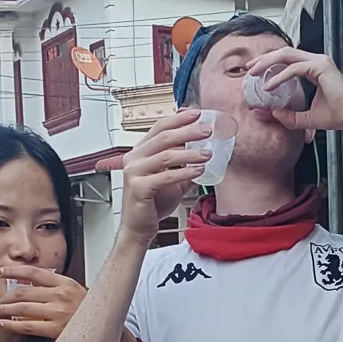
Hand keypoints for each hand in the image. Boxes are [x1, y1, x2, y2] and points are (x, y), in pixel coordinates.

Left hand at [0, 266, 86, 339]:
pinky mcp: (55, 329)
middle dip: (6, 296)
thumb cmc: (88, 309)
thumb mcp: (73, 289)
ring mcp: (57, 312)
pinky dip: (11, 325)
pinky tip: (2, 324)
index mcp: (64, 282)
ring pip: (22, 308)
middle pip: (24, 292)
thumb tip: (27, 284)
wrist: (104, 327)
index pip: (32, 273)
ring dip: (5, 309)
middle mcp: (60, 295)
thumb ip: (53, 285)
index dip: (12, 271)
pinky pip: (27, 326)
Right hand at [100, 110, 211, 247]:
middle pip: (163, 137)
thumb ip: (185, 167)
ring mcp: (134, 172)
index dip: (178, 119)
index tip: (197, 113)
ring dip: (190, 153)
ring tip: (208, 153)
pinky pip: (165, 176)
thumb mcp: (173, 181)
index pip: (159, 128)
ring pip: (165, 155)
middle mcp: (134, 158)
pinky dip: (184, 172)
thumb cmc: (152, 204)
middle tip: (207, 130)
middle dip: (187, 131)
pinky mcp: (138, 187)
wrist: (139, 228)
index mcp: (140, 152)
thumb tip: (206, 155)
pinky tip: (199, 171)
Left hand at [244, 49, 342, 135]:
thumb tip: (272, 114)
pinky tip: (270, 86)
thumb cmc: (337, 116)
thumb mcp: (307, 117)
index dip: (269, 63)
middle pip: (284, 53)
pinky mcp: (321, 67)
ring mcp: (319, 62)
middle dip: (264, 59)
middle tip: (249, 68)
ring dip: (268, 62)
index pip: (287, 59)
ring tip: (254, 73)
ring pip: (287, 55)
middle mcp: (316, 61)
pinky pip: (295, 68)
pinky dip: (280, 76)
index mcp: (314, 68)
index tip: (255, 72)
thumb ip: (290, 116)